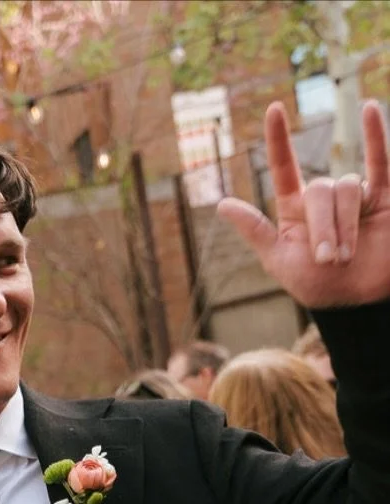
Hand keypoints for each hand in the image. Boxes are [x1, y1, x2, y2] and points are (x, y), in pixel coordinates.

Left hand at [218, 101, 389, 308]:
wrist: (358, 302)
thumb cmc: (318, 286)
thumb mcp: (280, 262)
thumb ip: (256, 230)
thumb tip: (222, 204)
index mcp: (294, 211)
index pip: (284, 168)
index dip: (278, 140)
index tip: (273, 109)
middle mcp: (323, 199)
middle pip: (320, 189)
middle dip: (323, 227)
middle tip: (328, 260)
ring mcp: (353, 195)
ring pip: (348, 188)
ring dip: (346, 225)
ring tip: (346, 256)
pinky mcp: (382, 197)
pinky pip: (379, 162)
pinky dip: (376, 135)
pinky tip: (369, 108)